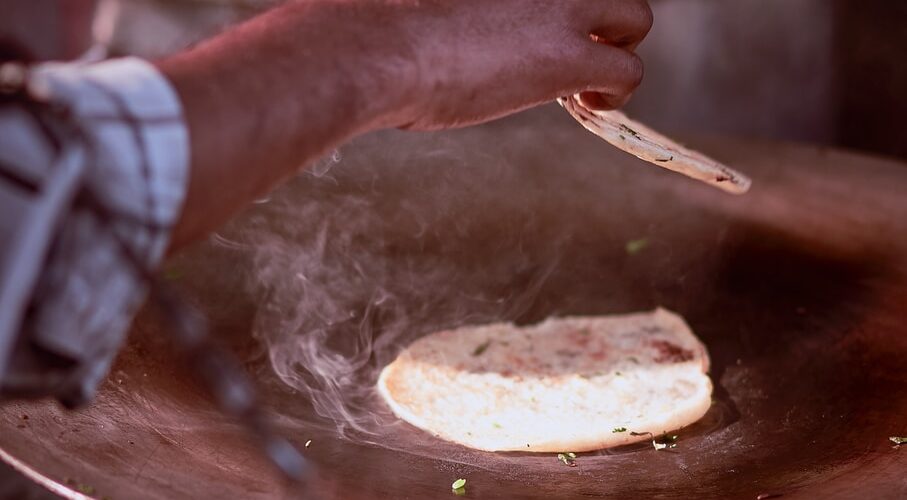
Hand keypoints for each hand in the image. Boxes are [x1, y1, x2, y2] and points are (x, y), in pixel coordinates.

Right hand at [160, 0, 651, 248]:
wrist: (366, 48)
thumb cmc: (371, 22)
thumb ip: (462, 3)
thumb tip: (463, 24)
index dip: (559, 5)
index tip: (536, 27)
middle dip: (600, 17)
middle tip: (570, 52)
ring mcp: (561, 4)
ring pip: (634, 16)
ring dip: (614, 52)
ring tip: (581, 86)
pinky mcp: (567, 55)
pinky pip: (627, 72)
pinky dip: (613, 96)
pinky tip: (584, 107)